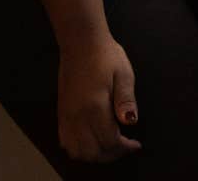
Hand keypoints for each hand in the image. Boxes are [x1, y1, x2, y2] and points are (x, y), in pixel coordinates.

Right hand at [55, 36, 140, 163]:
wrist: (81, 43)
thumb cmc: (106, 56)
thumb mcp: (124, 74)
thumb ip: (126, 100)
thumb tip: (131, 122)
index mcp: (94, 107)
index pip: (109, 141)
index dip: (124, 148)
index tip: (135, 144)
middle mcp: (77, 116)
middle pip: (92, 152)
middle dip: (111, 155)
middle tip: (125, 147)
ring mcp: (66, 116)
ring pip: (76, 151)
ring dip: (94, 154)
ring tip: (110, 145)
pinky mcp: (61, 113)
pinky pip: (65, 141)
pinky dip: (79, 148)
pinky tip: (92, 139)